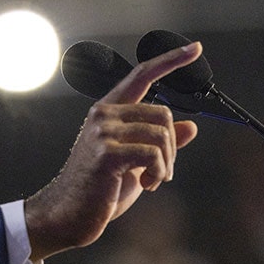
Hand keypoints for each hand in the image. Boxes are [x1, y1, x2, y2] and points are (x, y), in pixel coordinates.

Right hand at [24, 42, 201, 260]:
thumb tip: (191, 127)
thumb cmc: (99, 191)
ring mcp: (103, 132)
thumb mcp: (136, 164)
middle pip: (163, 114)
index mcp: (108, 111)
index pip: (142, 75)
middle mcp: (103, 114)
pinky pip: (153, 154)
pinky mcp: (106, 153)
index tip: (195, 48)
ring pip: (161, 135)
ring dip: (166, 164)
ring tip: (154, 181)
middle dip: (172, 147)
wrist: (67, 216)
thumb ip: (160, 144)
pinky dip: (159, 172)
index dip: (170, 60)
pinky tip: (148, 185)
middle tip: (162, 173)